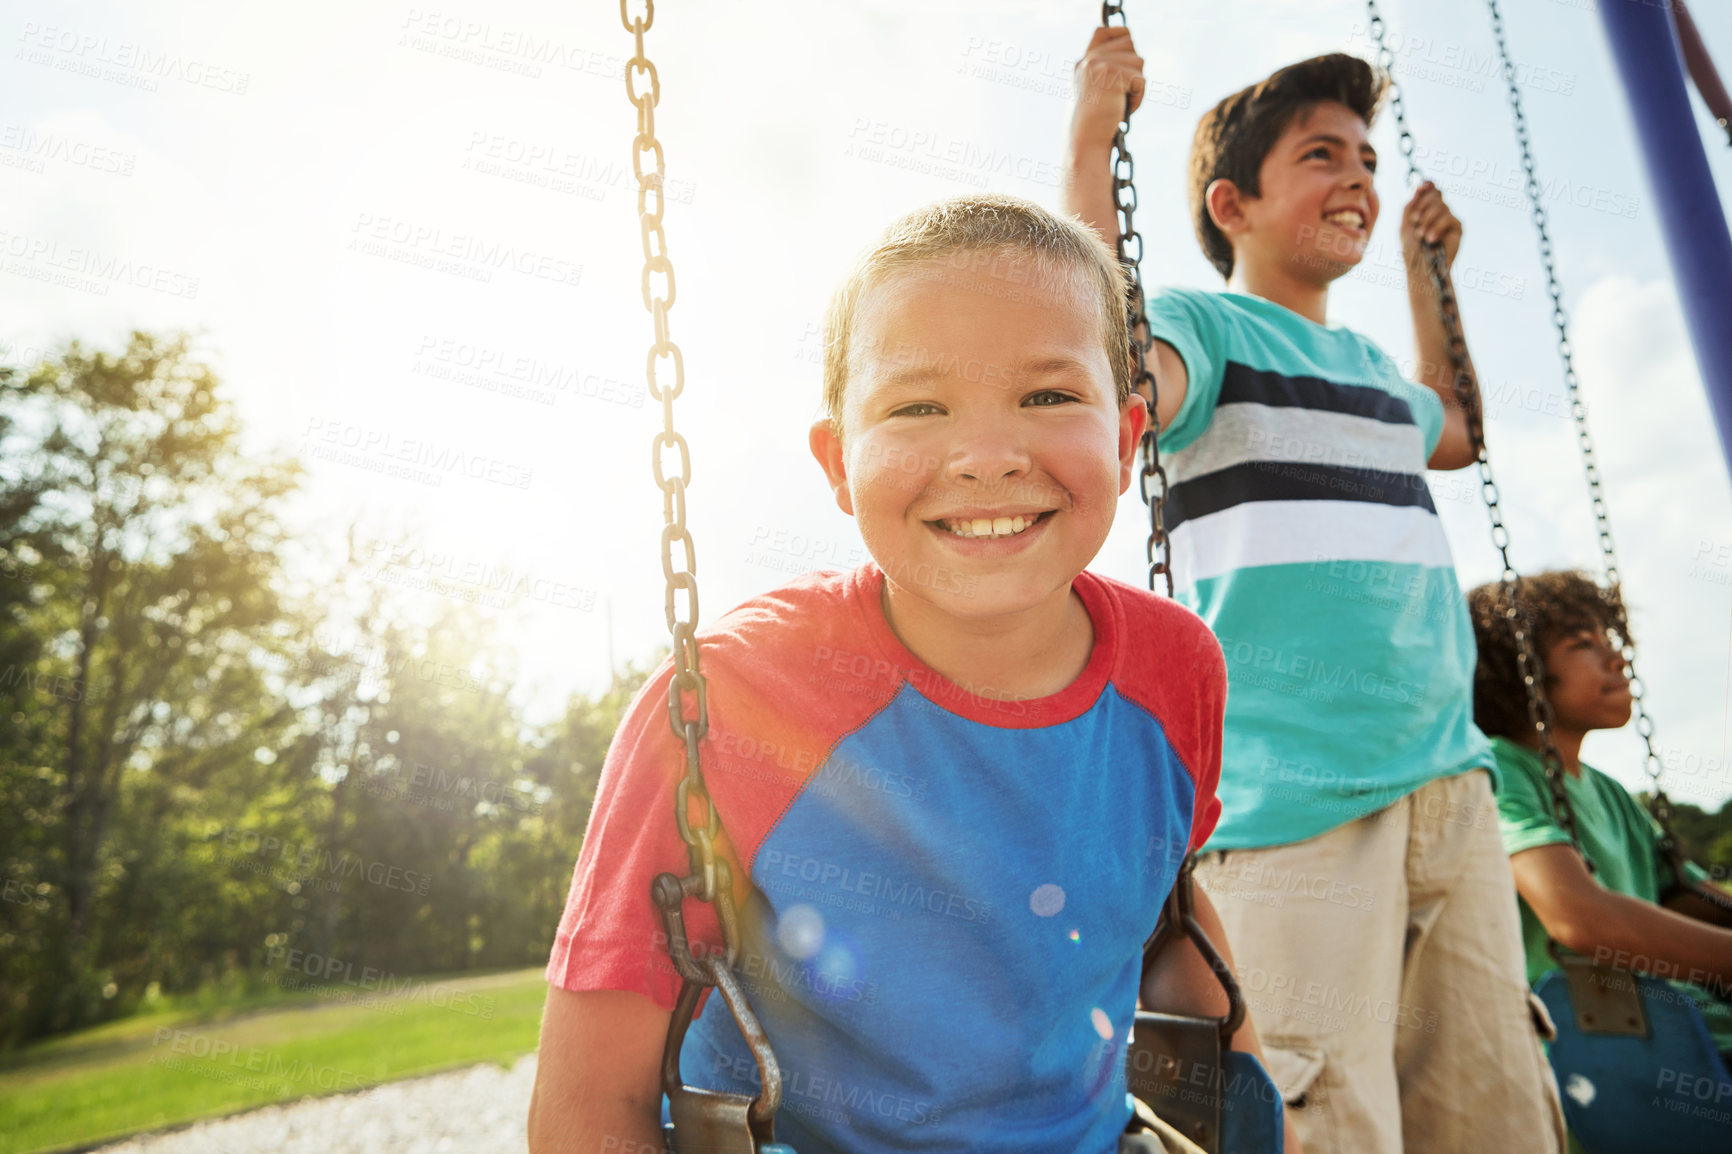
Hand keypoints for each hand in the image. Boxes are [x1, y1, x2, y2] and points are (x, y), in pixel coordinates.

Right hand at [1070, 26, 1144, 156]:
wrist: (1084, 144)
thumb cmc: (1092, 128)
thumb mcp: (1094, 94)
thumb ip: (1106, 73)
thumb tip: (1135, 58)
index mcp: (1082, 63)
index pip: (1105, 30)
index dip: (1121, 39)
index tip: (1124, 62)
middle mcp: (1089, 60)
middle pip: (1129, 43)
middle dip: (1133, 68)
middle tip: (1120, 94)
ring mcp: (1099, 65)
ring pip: (1139, 61)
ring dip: (1137, 86)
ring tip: (1120, 104)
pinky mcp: (1112, 75)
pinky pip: (1141, 79)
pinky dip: (1138, 98)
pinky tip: (1122, 110)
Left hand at [1401, 180, 1462, 273]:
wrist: (1421, 267)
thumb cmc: (1411, 249)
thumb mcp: (1405, 224)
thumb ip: (1410, 205)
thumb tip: (1420, 186)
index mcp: (1426, 209)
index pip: (1430, 190)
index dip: (1427, 186)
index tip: (1422, 186)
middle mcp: (1439, 212)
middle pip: (1435, 194)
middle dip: (1422, 206)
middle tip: (1415, 222)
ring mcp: (1449, 218)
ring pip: (1441, 206)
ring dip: (1427, 220)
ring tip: (1421, 236)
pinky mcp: (1458, 227)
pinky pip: (1448, 217)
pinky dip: (1437, 227)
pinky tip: (1431, 239)